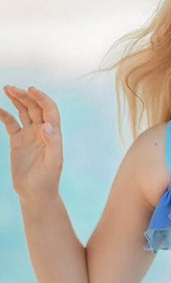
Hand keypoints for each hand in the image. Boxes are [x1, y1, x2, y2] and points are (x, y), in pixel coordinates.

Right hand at [0, 86, 62, 201]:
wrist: (36, 194)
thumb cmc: (48, 179)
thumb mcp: (53, 162)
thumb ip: (53, 143)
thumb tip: (46, 125)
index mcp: (53, 134)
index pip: (49, 110)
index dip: (42, 98)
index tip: (31, 89)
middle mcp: (42, 131)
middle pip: (35, 107)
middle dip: (24, 96)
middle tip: (11, 88)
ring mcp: (30, 135)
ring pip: (23, 112)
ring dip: (16, 100)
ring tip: (7, 88)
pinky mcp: (18, 141)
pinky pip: (11, 123)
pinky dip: (4, 115)